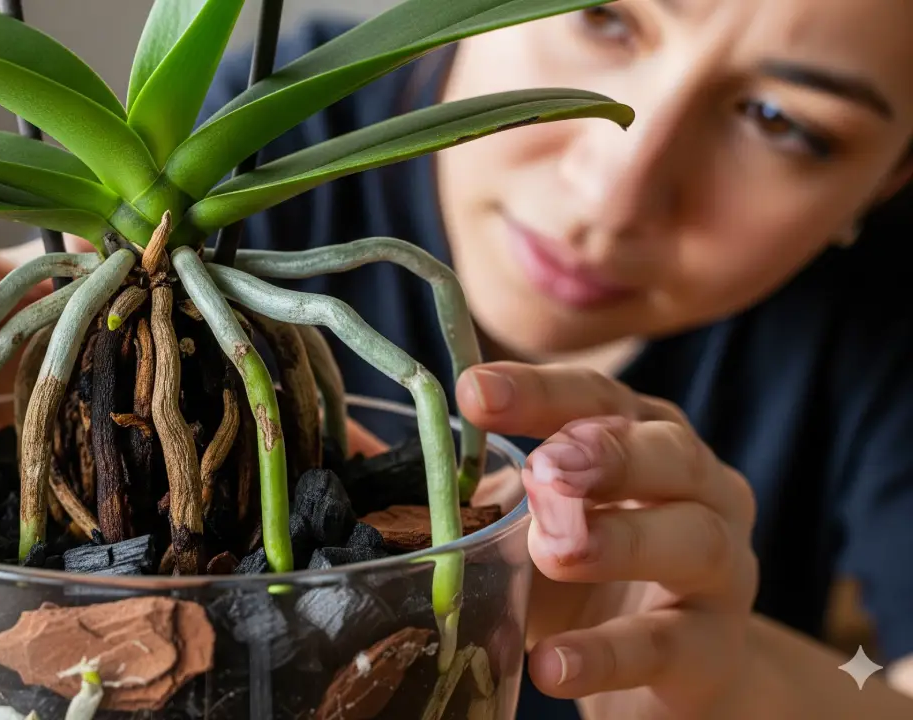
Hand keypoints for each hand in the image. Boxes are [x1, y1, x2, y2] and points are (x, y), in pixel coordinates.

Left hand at [454, 362, 758, 717]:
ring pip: (693, 539)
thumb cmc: (586, 576)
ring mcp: (721, 569)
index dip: (539, 392)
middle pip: (667, 451)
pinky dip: (609, 653)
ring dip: (621, 542)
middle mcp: (700, 489)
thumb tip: (352, 456)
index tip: (473, 393)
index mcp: (646, 439)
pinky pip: (670, 646)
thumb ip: (468, 494)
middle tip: (543, 469)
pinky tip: (551, 663)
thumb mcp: (527, 524)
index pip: (598, 399)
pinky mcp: (714, 649)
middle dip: (605, 455)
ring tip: (553, 552)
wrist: (668, 675)